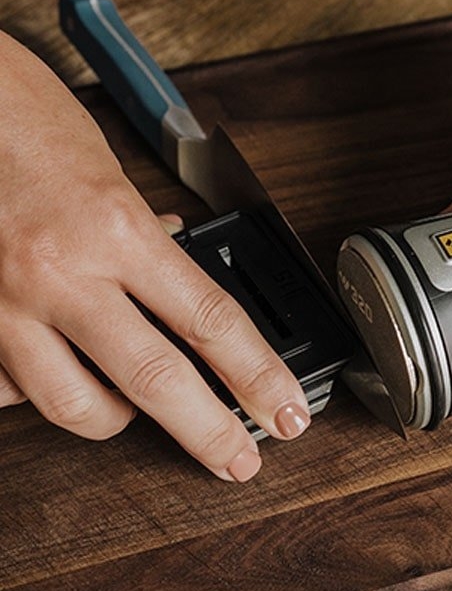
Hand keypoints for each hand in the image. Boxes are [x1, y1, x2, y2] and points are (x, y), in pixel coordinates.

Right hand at [0, 30, 310, 479]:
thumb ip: (149, 241)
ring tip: (140, 414)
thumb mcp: (115, 178)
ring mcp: (6, 303)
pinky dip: (40, 394)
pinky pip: (11, 391)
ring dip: (119, 422)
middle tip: (240, 461)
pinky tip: (58, 378)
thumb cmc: (35, 130)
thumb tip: (181, 279)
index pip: (210, 321)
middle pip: (155, 379)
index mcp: (118, 230)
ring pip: (76, 405)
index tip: (285, 409)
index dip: (257, 374)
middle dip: (208, 431)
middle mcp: (63, 273)